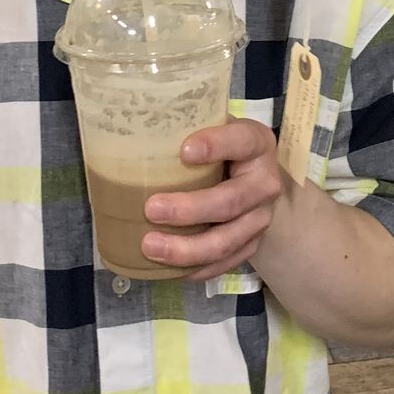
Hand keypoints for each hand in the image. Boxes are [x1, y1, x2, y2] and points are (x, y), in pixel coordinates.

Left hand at [144, 118, 282, 281]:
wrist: (250, 172)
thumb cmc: (217, 145)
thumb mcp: (209, 125)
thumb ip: (183, 126)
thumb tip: (128, 132)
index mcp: (256, 143)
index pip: (240, 141)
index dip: (216, 145)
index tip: (184, 151)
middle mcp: (265, 183)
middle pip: (231, 201)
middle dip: (190, 210)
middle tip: (152, 209)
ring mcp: (260, 218)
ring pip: (227, 241)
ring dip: (187, 248)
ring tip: (150, 246)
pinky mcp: (251, 245)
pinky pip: (224, 264)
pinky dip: (195, 268)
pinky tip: (167, 268)